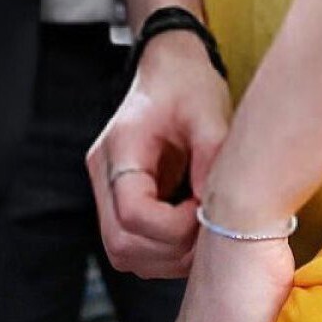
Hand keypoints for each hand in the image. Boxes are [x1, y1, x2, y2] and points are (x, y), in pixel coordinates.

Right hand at [87, 31, 232, 278]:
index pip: (132, 213)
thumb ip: (212, 161)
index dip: (173, 227)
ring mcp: (107, 189)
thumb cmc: (188, 84)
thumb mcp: (210, 112)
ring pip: (123, 251)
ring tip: (202, 227)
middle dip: (171, 248)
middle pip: (121, 243)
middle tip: (208, 227)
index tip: (205, 210)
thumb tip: (217, 213)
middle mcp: (104, 172)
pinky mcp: (120, 199)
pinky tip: (191, 228)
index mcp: (122, 146)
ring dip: (167, 255)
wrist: (171, 67)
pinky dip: (163, 249)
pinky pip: (133, 243)